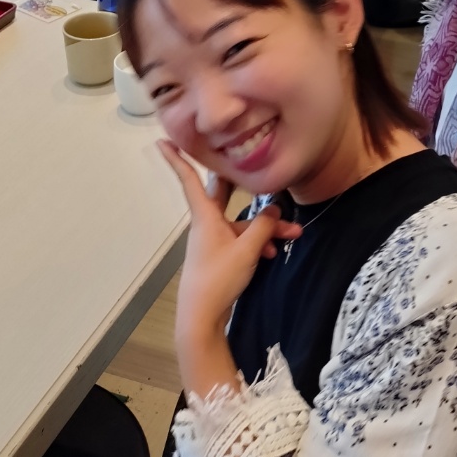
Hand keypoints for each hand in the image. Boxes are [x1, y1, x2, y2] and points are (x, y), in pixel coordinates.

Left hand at [160, 141, 300, 340]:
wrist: (202, 317)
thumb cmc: (218, 278)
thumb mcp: (246, 250)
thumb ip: (263, 227)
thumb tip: (276, 209)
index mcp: (206, 216)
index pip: (189, 179)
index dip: (177, 158)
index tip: (163, 139)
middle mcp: (208, 223)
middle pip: (224, 193)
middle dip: (239, 180)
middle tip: (242, 157)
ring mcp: (215, 239)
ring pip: (242, 222)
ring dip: (266, 226)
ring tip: (293, 234)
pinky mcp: (222, 255)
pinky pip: (243, 239)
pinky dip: (259, 242)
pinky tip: (275, 252)